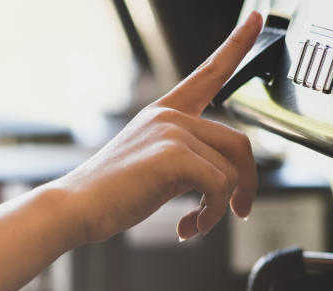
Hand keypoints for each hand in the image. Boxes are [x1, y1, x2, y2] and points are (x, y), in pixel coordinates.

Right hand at [51, 12, 262, 243]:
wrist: (77, 207)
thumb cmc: (112, 193)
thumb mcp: (155, 166)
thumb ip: (188, 159)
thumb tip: (224, 182)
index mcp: (167, 113)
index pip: (209, 71)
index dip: (237, 43)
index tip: (256, 17)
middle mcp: (172, 116)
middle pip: (240, 143)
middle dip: (246, 184)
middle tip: (239, 211)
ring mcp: (173, 132)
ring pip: (231, 170)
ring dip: (221, 207)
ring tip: (198, 223)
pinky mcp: (174, 156)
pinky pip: (218, 187)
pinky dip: (210, 215)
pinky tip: (188, 228)